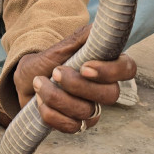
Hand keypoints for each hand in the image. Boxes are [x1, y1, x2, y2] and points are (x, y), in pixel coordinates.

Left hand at [13, 25, 136, 132]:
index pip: (128, 69)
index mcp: (106, 65)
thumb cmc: (46, 61)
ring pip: (86, 111)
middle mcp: (104, 89)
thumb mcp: (61, 46)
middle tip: (55, 72)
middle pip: (111, 95)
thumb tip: (98, 27)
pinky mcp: (77, 124)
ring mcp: (92, 109)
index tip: (85, 67)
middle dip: (78, 85)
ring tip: (38, 83)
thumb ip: (81, 38)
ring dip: (56, 96)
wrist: (25, 81)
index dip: (111, 71)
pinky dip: (50, 113)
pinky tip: (39, 101)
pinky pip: (71, 126)